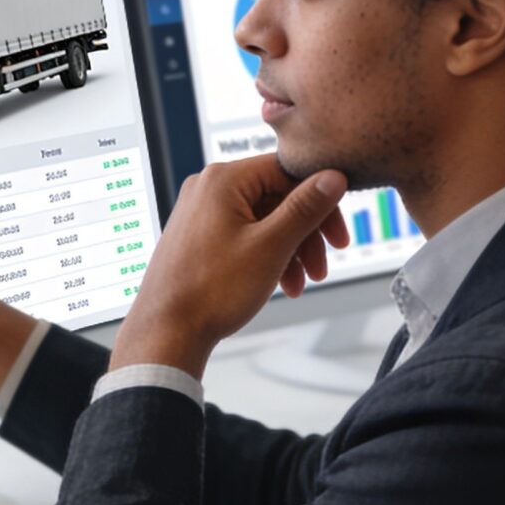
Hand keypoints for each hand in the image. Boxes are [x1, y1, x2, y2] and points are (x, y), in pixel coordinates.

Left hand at [114, 156, 350, 377]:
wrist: (166, 331)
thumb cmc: (212, 290)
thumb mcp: (271, 246)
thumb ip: (305, 208)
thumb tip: (334, 176)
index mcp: (223, 179)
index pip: (288, 173)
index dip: (321, 204)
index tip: (338, 237)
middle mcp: (208, 188)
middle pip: (277, 198)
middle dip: (305, 235)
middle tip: (323, 266)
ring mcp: (200, 212)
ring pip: (263, 220)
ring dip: (290, 250)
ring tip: (302, 283)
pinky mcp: (198, 235)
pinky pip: (244, 235)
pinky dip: (267, 256)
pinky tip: (282, 284)